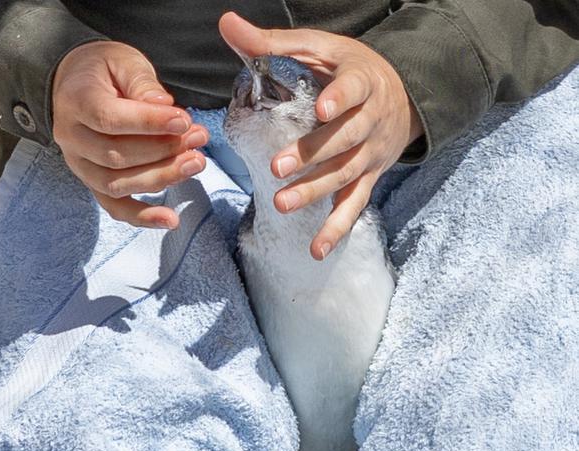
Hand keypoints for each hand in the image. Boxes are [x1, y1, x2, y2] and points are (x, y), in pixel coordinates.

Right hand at [52, 41, 208, 228]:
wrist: (77, 85)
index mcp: (76, 102)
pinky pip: (114, 207)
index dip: (149, 124)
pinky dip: (143, 217)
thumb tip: (163, 105)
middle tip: (198, 137)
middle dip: (163, 150)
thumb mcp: (124, 62)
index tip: (183, 121)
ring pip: (118, 184)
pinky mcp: (93, 183)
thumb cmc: (105, 72)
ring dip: (162, 177)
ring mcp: (80, 165)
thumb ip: (142, 82)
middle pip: (116, 156)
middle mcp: (71, 138)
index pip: (110, 120)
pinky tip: (171, 220)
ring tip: (196, 162)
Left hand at [219, 13, 423, 259]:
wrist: (402, 94)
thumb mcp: (319, 48)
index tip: (321, 109)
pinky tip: (316, 250)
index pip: (354, 89)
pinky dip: (337, 228)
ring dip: (315, 191)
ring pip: (346, 174)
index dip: (340, 98)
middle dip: (313, 154)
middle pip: (345, 139)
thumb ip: (272, 42)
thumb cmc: (349, 69)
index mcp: (361, 81)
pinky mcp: (368, 177)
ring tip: (282, 204)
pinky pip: (354, 204)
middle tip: (278, 168)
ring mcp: (371, 153)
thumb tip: (227, 23)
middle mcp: (371, 119)